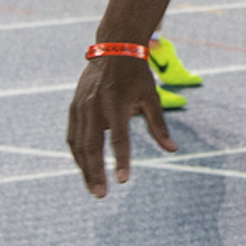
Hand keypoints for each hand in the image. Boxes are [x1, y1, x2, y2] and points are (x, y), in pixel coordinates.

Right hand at [66, 56, 176, 197]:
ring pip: (78, 144)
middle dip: (95, 172)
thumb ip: (159, 126)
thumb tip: (173, 150)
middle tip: (102, 195)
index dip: (121, 161)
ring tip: (93, 188)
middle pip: (92, 146)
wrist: (113, 50)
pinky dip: (77, 154)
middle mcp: (94, 106)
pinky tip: (85, 169)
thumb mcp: (152, 98)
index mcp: (116, 103)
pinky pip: (72, 136)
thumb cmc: (137, 76)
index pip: (119, 138)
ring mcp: (80, 107)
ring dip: (84, 168)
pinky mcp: (73, 108)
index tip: (124, 180)